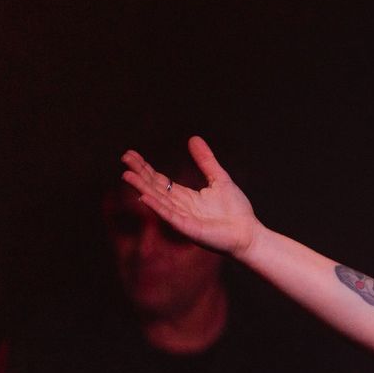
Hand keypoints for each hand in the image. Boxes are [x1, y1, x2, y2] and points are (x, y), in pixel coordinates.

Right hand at [120, 136, 261, 257]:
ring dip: (142, 188)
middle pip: (155, 188)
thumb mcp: (219, 179)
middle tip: (124, 159)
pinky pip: (169, 216)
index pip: (160, 180)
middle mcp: (179, 207)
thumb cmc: (236, 210)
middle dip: (139, 174)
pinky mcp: (188, 229)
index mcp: (185, 196)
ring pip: (158, 201)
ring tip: (127, 175)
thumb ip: (206, 161)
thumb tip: (193, 138)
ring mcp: (182, 219)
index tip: (131, 154)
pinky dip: (157, 207)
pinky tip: (144, 196)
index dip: (145, 168)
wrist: (249, 234)